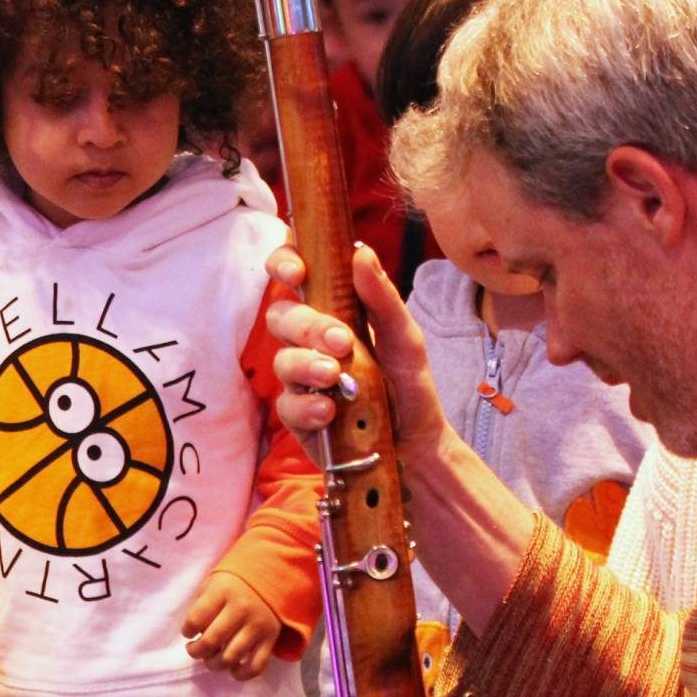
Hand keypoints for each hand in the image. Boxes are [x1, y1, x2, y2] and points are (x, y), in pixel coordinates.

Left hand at [180, 570, 281, 678]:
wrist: (270, 579)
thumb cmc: (232, 585)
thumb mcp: (212, 584)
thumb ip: (201, 607)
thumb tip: (196, 637)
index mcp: (223, 592)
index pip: (196, 619)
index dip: (187, 631)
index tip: (188, 632)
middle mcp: (241, 609)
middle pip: (211, 641)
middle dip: (196, 652)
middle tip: (195, 649)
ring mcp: (257, 626)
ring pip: (230, 657)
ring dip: (214, 664)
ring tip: (211, 658)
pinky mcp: (270, 640)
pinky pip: (256, 666)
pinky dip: (241, 674)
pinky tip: (232, 668)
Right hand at [266, 241, 449, 461]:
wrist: (417, 446)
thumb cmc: (409, 386)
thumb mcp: (406, 339)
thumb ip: (383, 298)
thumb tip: (361, 251)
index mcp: (333, 312)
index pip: (296, 275)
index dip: (284, 263)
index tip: (296, 272)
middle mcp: (310, 341)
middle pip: (280, 316)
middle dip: (307, 325)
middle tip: (341, 342)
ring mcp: (301, 378)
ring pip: (281, 360)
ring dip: (307, 366)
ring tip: (336, 378)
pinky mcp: (298, 415)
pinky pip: (287, 404)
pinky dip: (308, 406)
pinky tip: (330, 412)